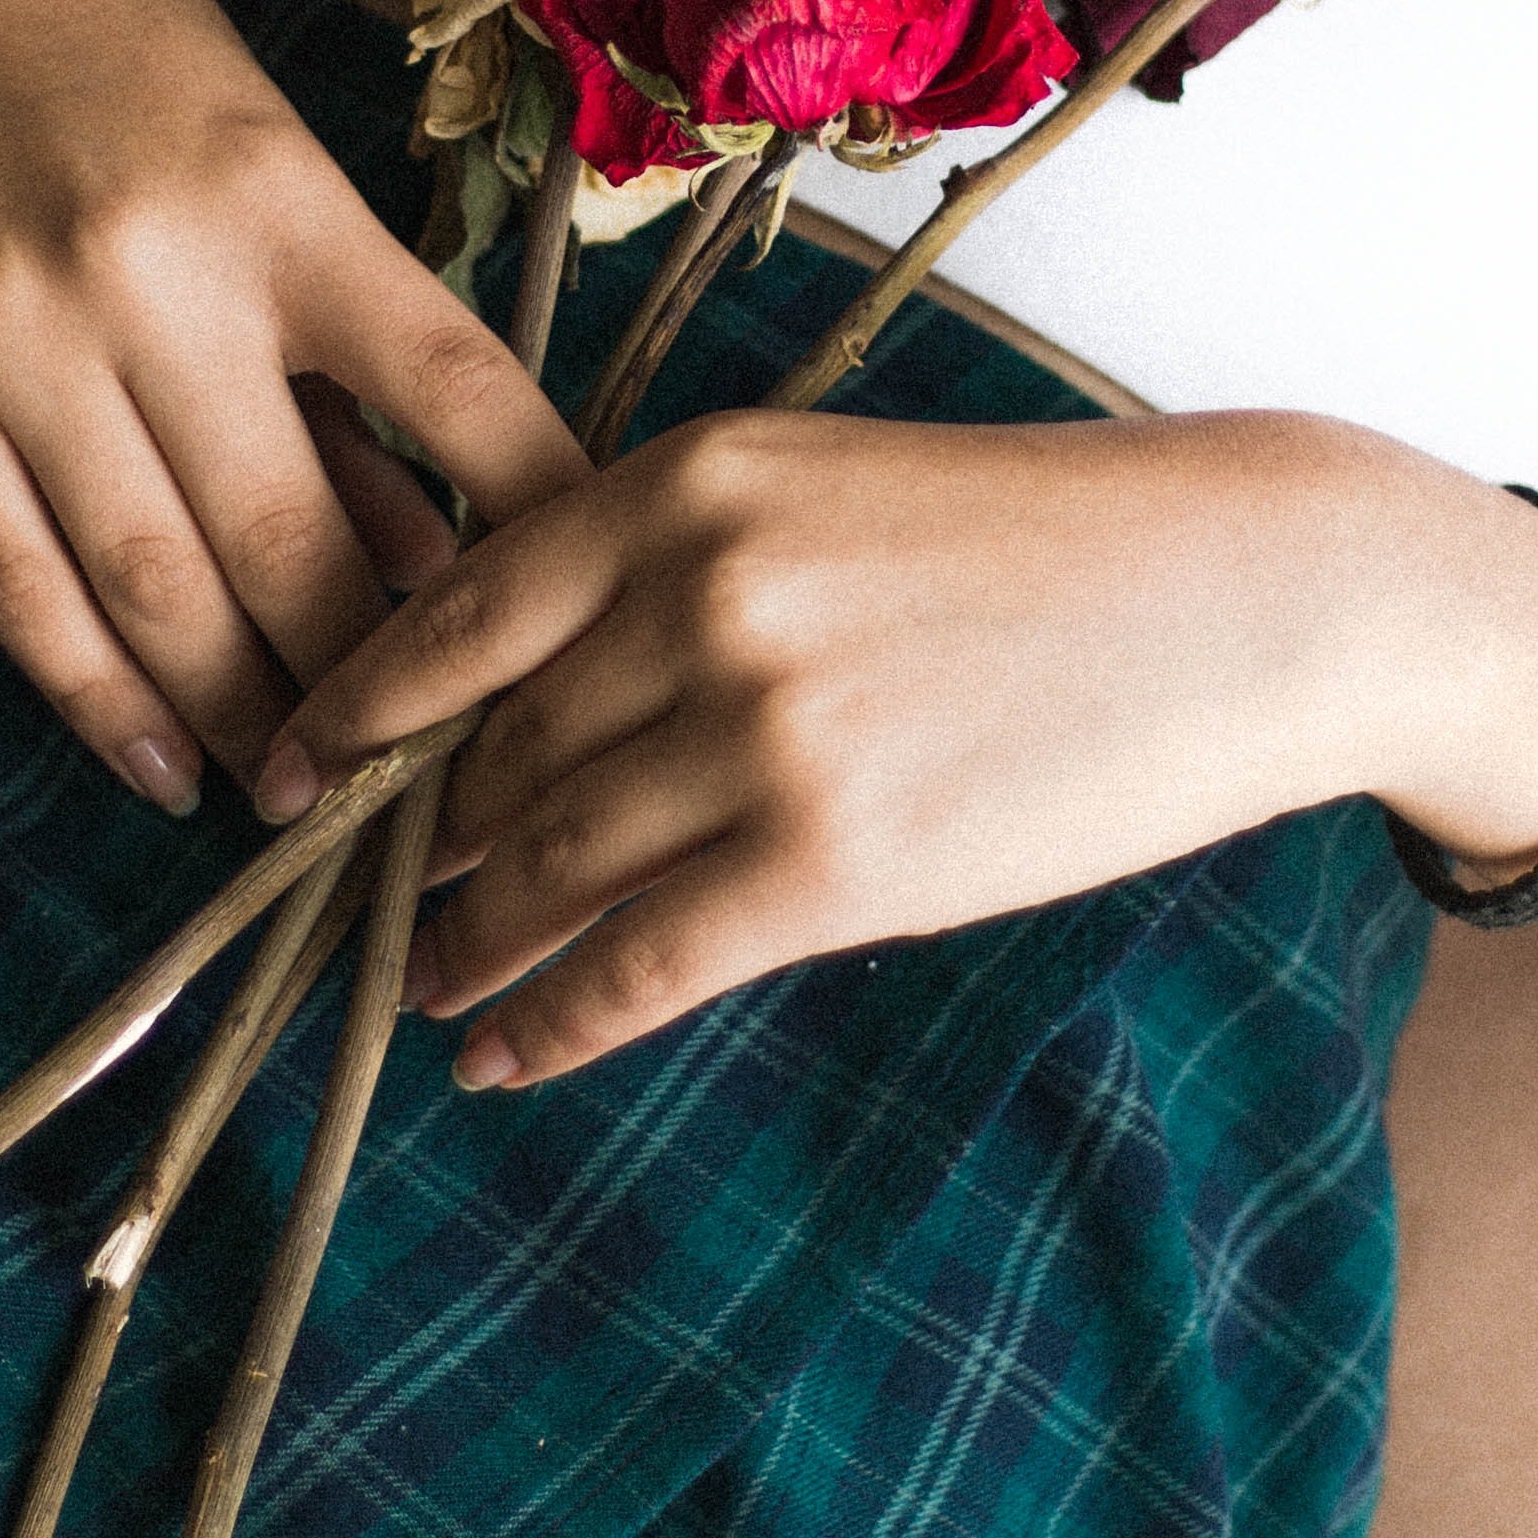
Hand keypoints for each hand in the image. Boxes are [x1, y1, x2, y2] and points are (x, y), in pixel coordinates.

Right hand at [0, 0, 587, 809]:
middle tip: (426, 784)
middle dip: (369, 687)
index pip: (454, 394)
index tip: (589, 640)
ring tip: (301, 796)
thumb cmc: (117, 35)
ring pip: (153, 585)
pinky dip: (92, 694)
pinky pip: (11, 580)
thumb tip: (438, 554)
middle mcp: (155, 274)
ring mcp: (14, 335)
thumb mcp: (266, 154)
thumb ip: (343, 350)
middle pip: (294, 540)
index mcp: (284, 202)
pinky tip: (161, 765)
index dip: (533, 530)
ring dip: (241, 715)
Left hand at [258, 402, 1512, 1089]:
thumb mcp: (827, 489)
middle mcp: (700, 596)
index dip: (353, 709)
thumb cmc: (1045, 542)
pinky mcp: (834, 861)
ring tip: (426, 983)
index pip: (457, 611)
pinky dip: (548, 1021)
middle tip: (366, 900)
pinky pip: (637, 962)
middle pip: (491, 750)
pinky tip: (503, 1055)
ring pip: (544, 862)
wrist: (1248, 591)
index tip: (288, 770)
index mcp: (687, 482)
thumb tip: (514, 700)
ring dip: (464, 939)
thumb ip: (672, 564)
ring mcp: (763, 731)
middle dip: (415, 840)